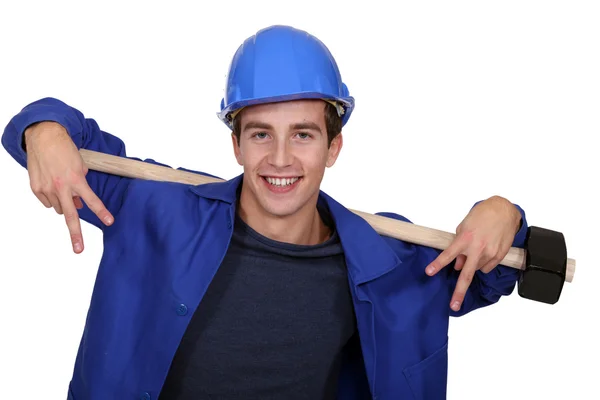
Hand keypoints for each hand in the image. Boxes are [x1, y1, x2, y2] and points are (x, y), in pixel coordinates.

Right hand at [24, 121, 113, 252]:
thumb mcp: (80, 165)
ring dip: (65, 204)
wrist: (43, 137)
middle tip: (79, 249)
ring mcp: (47, 189)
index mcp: (75, 179)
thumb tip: (78, 204)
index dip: (101, 211)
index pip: (91, 199)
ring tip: (64, 188)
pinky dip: (52, 198)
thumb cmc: (65, 150)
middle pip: (70, 215)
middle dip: (75, 234)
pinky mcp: (36, 188)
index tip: (110, 221)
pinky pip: (48, 202)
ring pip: (59, 208)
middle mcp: (61, 186)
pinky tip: (52, 185)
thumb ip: (81, 185)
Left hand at [425, 196, 520, 310]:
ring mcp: (490, 254)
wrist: (504, 210)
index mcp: (466, 238)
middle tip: (454, 305)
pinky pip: (487, 267)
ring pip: (476, 269)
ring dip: (472, 265)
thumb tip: (457, 265)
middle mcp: (478, 248)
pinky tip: (485, 251)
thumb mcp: (464, 226)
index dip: (438, 264)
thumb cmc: (482, 215)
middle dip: (459, 292)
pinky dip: (482, 263)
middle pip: (466, 275)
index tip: (429, 272)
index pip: (449, 255)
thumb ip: (459, 246)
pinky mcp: (500, 256)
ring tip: (476, 248)